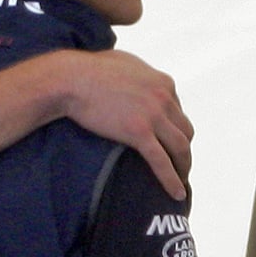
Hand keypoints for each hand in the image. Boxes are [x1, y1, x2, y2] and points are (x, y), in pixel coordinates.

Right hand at [62, 49, 191, 199]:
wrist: (70, 79)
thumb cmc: (88, 69)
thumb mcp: (123, 62)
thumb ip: (137, 71)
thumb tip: (135, 75)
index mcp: (163, 82)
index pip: (178, 111)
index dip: (174, 129)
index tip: (169, 142)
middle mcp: (164, 98)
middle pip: (185, 130)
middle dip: (183, 149)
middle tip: (177, 164)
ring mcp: (153, 115)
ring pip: (180, 148)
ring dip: (183, 167)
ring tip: (181, 182)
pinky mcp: (139, 132)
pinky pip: (162, 162)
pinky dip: (172, 180)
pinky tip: (176, 194)